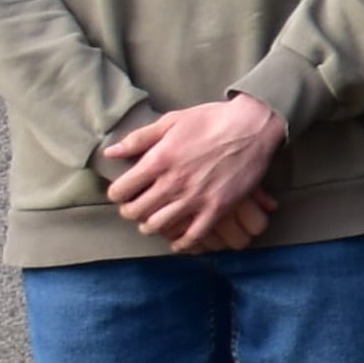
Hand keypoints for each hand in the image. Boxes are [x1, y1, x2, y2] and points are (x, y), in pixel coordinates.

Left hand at [100, 96, 287, 252]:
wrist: (253, 126)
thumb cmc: (212, 119)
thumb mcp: (172, 121)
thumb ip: (139, 138)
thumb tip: (110, 152)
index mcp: (158, 160)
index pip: (120, 191)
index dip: (118, 193)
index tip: (124, 192)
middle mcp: (174, 182)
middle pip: (136, 212)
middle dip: (131, 211)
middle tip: (137, 208)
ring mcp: (196, 197)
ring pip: (158, 226)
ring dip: (151, 226)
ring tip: (154, 221)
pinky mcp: (218, 207)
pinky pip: (194, 235)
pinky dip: (182, 243)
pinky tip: (178, 241)